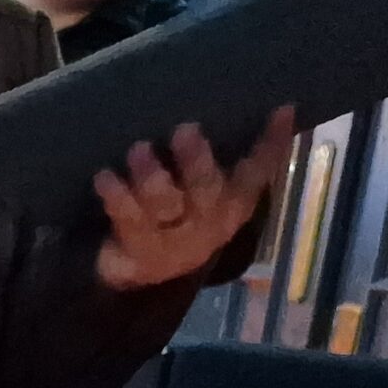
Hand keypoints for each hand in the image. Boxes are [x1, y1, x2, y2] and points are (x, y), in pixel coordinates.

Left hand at [94, 109, 293, 292]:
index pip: (259, 172)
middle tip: (185, 130)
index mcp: (235, 204)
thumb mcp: (218, 189)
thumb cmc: (188, 216)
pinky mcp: (137, 251)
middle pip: (205, 190)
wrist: (150, 280)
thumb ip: (243, 156)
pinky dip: (115, 196)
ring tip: (139, 149)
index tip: (282, 109)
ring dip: (151, 176)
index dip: (273, 143)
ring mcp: (171, 239)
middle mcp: (207, 223)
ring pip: (164, 206)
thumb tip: (280, 108)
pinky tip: (104, 176)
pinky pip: (126, 220)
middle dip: (196, 161)